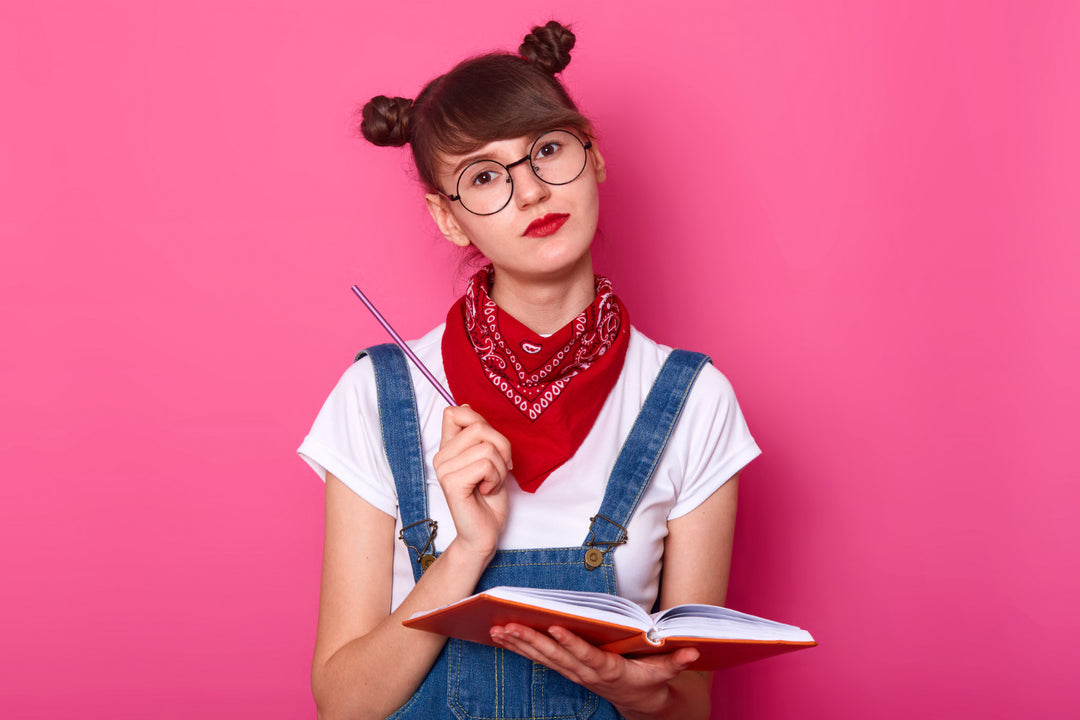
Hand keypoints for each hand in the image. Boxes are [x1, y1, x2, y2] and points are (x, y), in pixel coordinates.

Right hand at [433, 405, 511, 557]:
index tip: (491, 448)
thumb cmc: (489, 499)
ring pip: (487, 447)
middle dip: (502, 449)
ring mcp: (443, 469)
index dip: (480, 422)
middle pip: (480, 427)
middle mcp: (441, 456)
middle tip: (497, 472)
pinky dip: (496, 478)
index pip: (455, 412)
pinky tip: (486, 491)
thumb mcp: (490, 459)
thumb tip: (466, 406)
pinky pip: (486, 464)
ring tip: (491, 484)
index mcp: (448, 448)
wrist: (484, 533)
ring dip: (501, 468)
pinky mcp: (451, 483)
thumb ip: (478, 435)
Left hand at [489, 623, 700, 716]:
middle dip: (531, 641)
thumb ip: (677, 662)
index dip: (571, 643)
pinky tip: (502, 635)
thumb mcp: (666, 673)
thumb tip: (693, 651)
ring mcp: (575, 673)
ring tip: (497, 628)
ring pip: (543, 658)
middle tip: (508, 625)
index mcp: (610, 671)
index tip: (554, 628)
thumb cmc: (651, 682)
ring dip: (519, 644)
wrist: (641, 704)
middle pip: (557, 656)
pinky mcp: (567, 669)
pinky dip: (521, 647)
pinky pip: (541, 658)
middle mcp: (588, 673)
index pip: (587, 656)